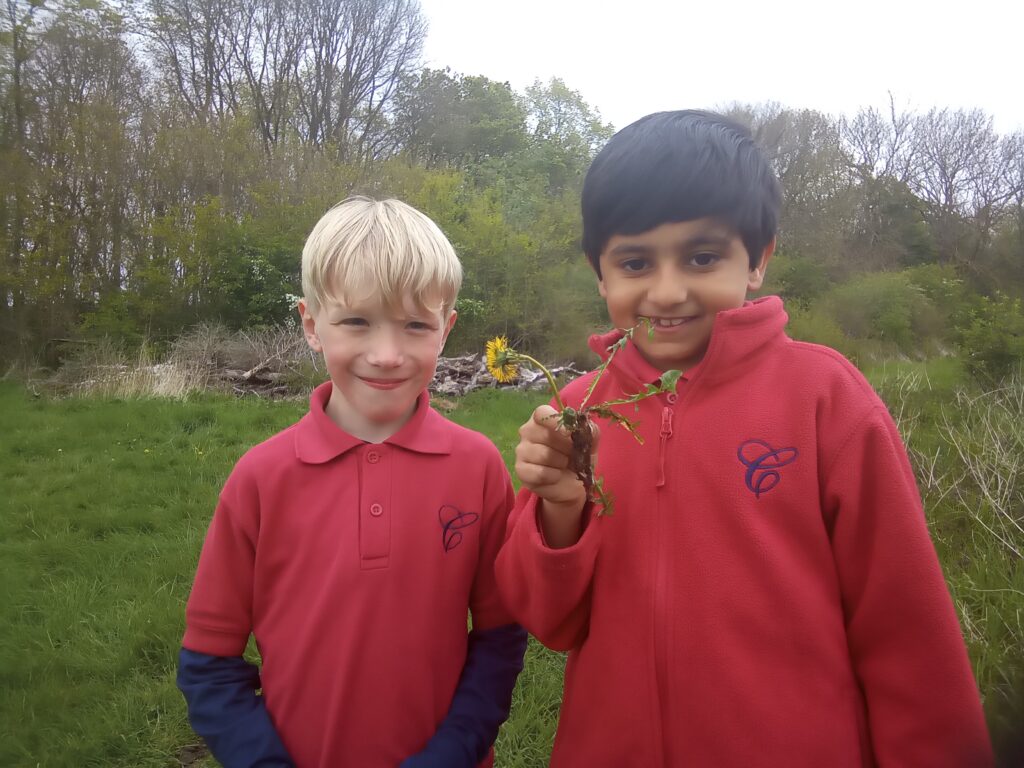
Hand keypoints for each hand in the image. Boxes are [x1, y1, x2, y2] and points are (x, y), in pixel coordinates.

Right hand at [515, 405, 598, 546]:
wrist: (575, 485)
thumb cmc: (581, 458)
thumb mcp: (591, 441)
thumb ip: (589, 429)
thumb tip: (582, 424)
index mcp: (542, 420)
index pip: (541, 412)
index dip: (557, 424)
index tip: (571, 435)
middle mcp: (527, 433)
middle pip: (541, 434)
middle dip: (564, 447)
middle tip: (572, 456)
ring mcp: (521, 453)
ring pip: (540, 455)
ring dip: (560, 464)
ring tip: (565, 468)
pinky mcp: (521, 473)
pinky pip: (537, 473)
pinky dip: (552, 478)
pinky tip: (556, 479)